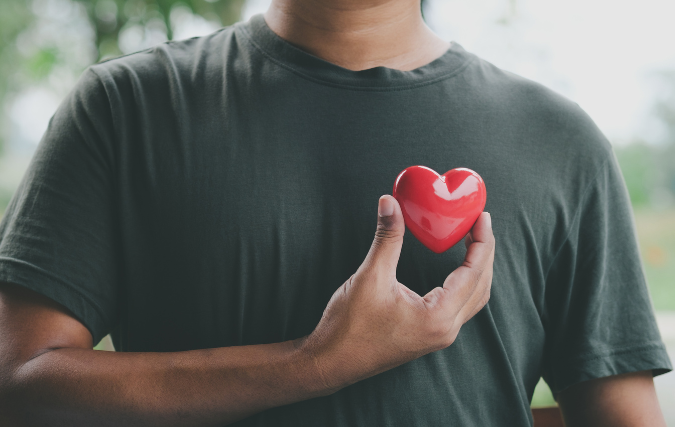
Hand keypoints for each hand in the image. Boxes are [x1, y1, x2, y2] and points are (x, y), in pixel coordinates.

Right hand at [298, 195, 494, 392]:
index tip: (482, 217)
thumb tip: (390, 202)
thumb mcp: (370, 277)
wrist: (331, 362)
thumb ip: (387, 238)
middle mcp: (445, 330)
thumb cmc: (349, 327)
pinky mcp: (429, 335)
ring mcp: (438, 336)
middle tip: (480, 223)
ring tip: (472, 241)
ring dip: (477, 269)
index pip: (474, 273)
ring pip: (473, 299)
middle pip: (481, 286)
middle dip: (484, 252)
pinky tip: (456, 268)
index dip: (481, 242)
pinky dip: (465, 283)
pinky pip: (460, 307)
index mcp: (438, 317)